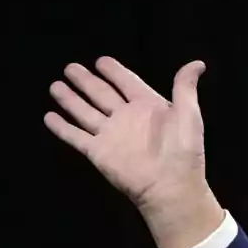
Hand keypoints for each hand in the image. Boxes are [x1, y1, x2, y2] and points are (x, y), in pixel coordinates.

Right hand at [44, 57, 223, 247]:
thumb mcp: (188, 114)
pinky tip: (49, 116)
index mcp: (148, 107)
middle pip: (101, 94)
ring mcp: (110, 135)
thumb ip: (185, 87)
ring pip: (84, 111)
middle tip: (70, 67)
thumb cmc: (183, 151)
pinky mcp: (97, 152)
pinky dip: (62, 127)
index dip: (114, 72)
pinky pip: (75, 136)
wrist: (170, 187)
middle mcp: (126, 118)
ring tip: (55, 85)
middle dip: (86, 81)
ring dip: (70, 99)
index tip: (101, 61)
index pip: (127, 83)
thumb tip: (198, 63)